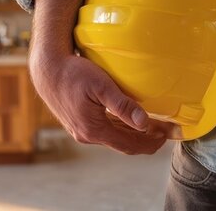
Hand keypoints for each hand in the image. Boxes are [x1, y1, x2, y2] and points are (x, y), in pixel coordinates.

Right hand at [30, 0, 175, 154]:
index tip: (168, 134)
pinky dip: (120, 129)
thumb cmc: (73, 73)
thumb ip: (123, 105)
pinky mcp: (77, 124)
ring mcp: (80, 131)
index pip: (130, 145)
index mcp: (94, 129)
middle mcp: (86, 136)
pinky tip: (129, 121)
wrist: (47, 70)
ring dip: (133, 134)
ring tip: (152, 126)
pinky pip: (104, 131)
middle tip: (165, 130)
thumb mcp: (101, 86)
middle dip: (146, 139)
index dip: (151, 142)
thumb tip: (144, 123)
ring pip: (113, 138)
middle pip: (123, 145)